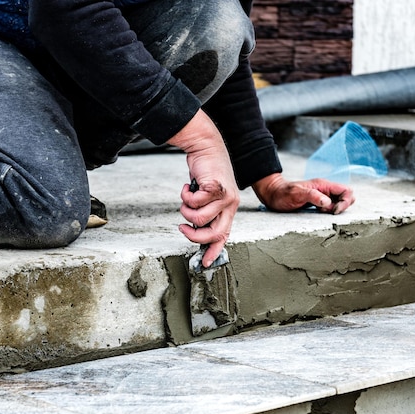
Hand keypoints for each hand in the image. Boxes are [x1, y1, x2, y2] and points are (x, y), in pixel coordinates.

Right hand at [167, 110, 239, 267]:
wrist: (207, 148)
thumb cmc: (205, 173)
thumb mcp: (209, 196)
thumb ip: (206, 211)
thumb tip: (194, 230)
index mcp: (229, 210)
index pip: (224, 236)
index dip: (214, 251)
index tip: (205, 263)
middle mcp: (231, 205)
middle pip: (213, 234)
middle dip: (194, 235)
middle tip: (182, 227)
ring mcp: (225, 197)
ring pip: (199, 219)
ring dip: (185, 211)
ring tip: (186, 199)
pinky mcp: (216, 188)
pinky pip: (194, 203)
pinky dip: (185, 196)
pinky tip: (187, 187)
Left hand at [252, 173, 354, 213]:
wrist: (272, 194)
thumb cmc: (283, 193)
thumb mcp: (296, 194)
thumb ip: (313, 196)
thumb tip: (327, 202)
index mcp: (323, 185)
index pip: (346, 191)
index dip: (345, 202)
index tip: (333, 211)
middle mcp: (325, 190)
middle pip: (346, 196)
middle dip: (342, 207)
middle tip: (327, 212)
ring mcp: (322, 196)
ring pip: (339, 203)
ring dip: (334, 210)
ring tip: (320, 212)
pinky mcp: (317, 203)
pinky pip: (330, 207)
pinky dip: (328, 212)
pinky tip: (317, 214)